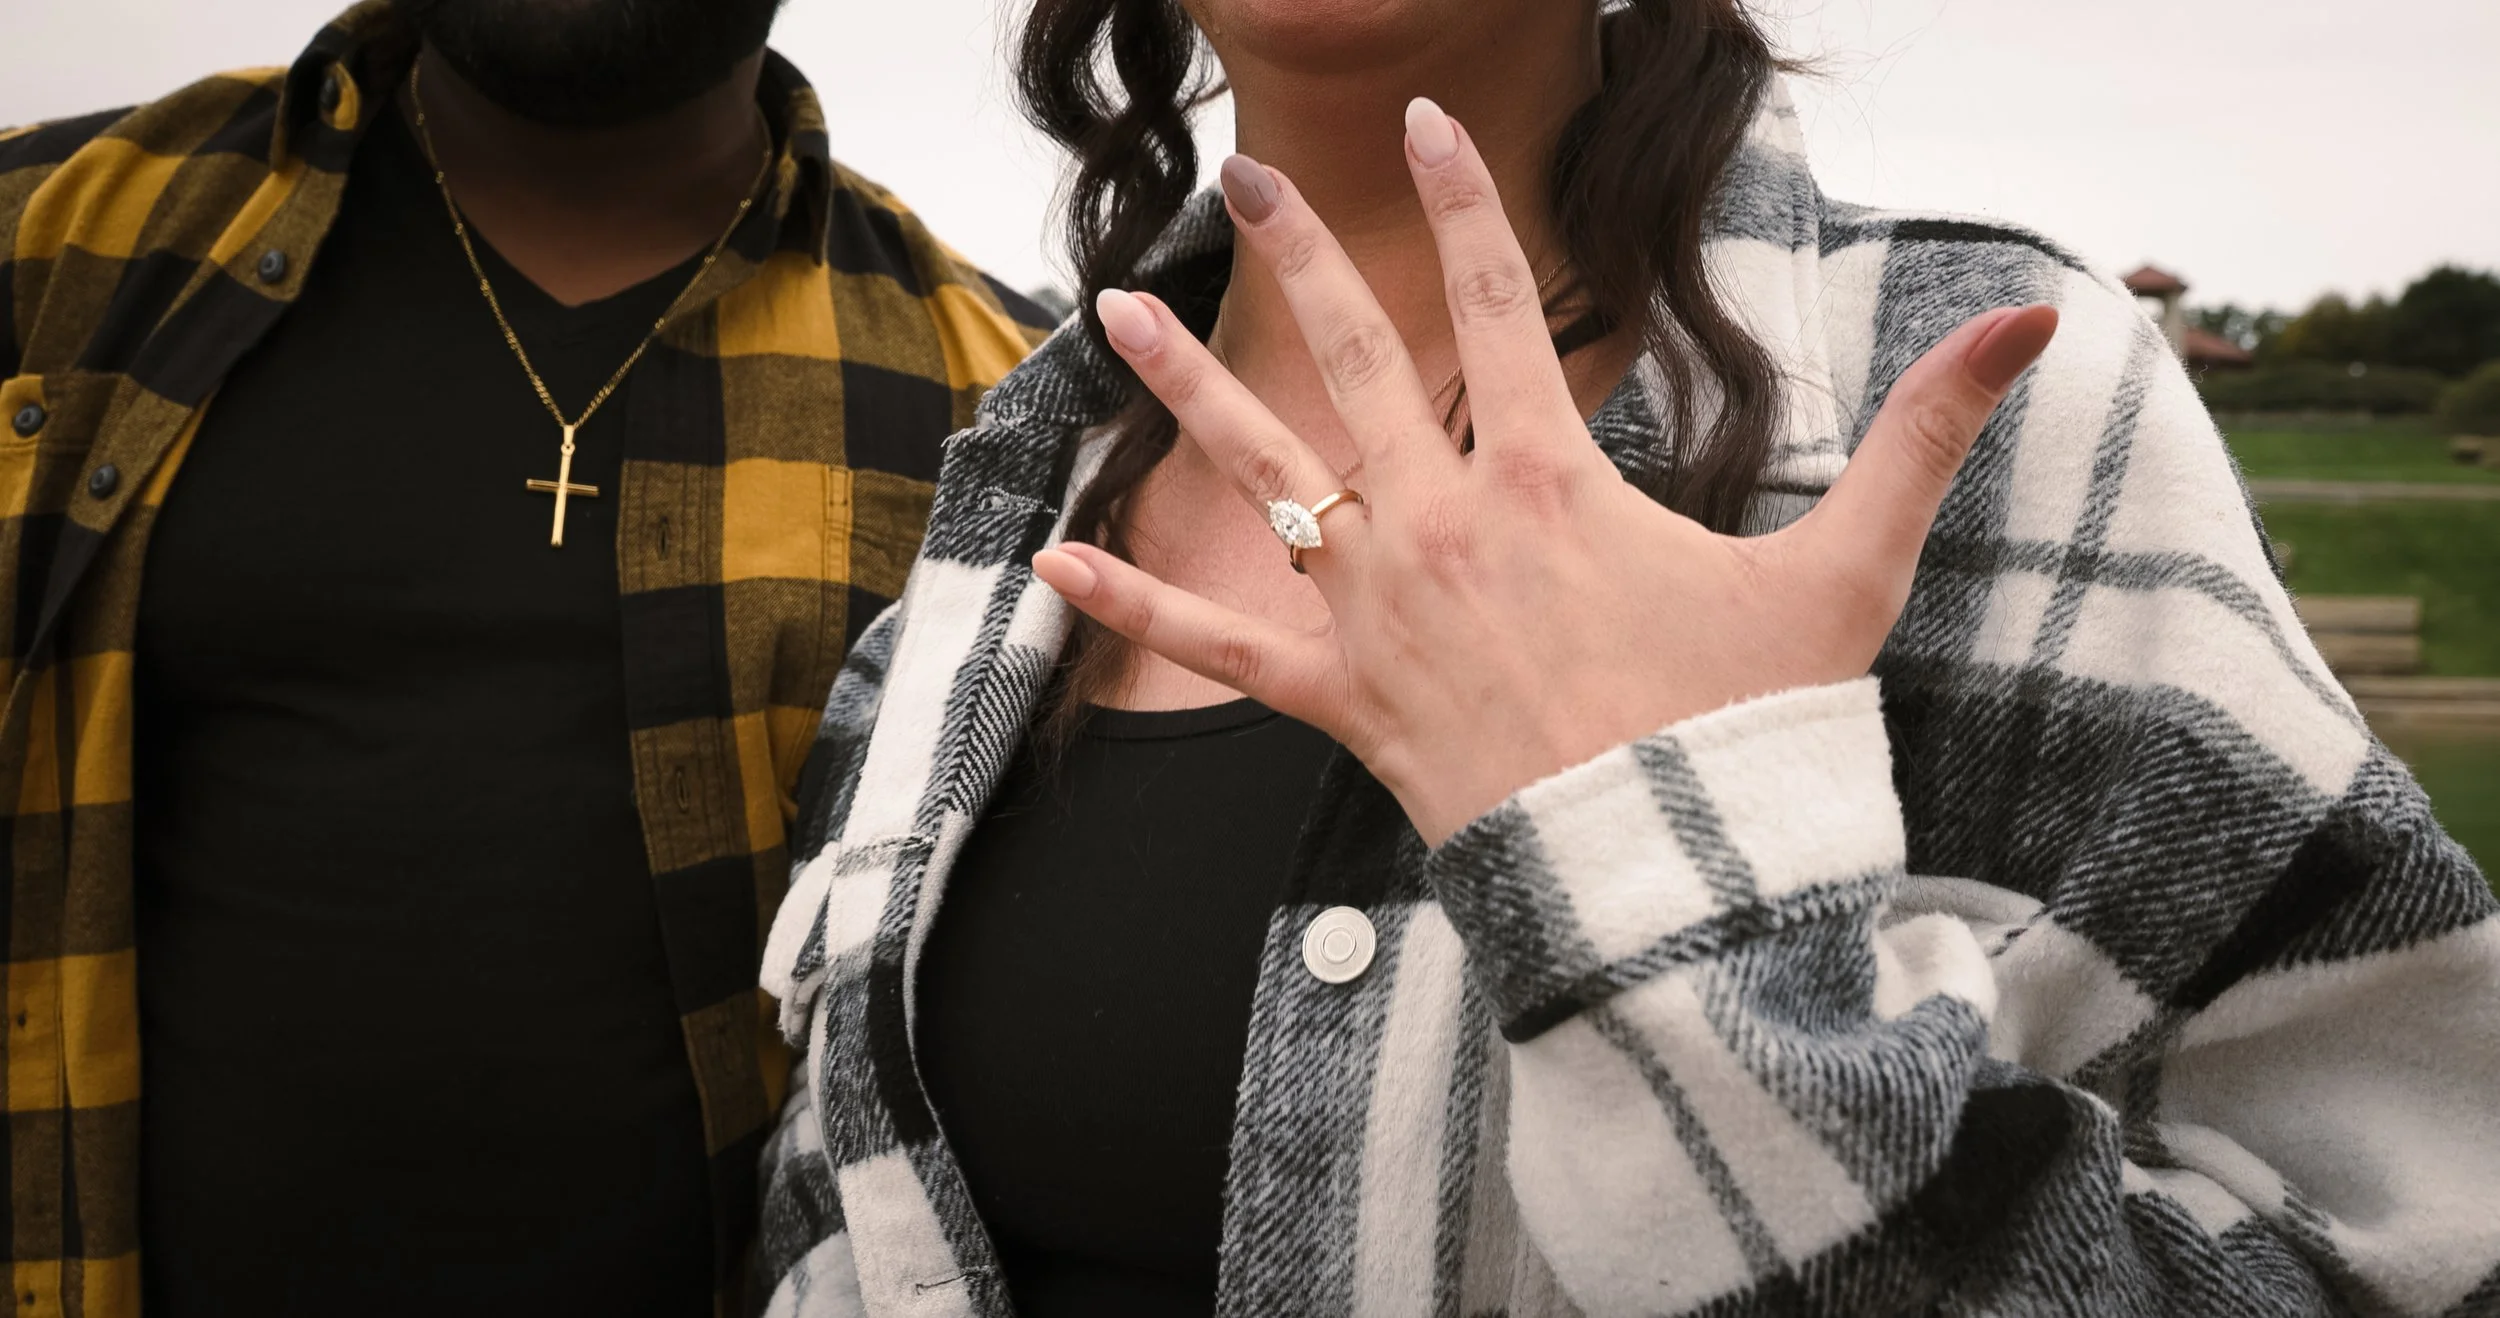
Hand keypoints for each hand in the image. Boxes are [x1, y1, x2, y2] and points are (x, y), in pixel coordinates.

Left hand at [1032, 98, 2057, 846]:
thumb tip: (2039, 318)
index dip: (1467, 205)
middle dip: (1302, 257)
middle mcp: (1444, 527)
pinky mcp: (1338, 702)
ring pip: (1262, 475)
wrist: (1670, 888)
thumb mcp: (1849, 575)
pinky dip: (1136, 601)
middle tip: (1248, 178)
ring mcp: (1378, 613)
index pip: (1500, 305)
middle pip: (1354, 361)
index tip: (1425, 125)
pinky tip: (1051, 554)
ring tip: (1115, 310)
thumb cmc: (1753, 737)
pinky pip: (1217, 647)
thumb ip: (1923, 436)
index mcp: (1552, 483)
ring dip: (1186, 389)